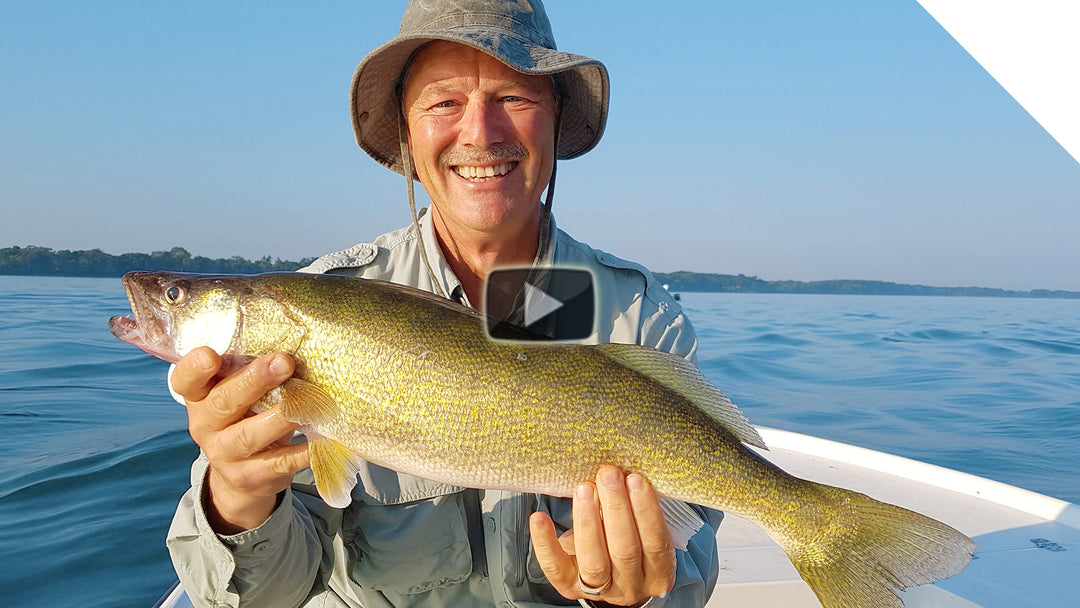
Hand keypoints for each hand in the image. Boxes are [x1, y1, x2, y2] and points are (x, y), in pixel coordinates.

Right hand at [171, 347, 310, 533]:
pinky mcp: (251, 476)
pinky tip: (322, 437)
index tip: (211, 355)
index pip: (185, 380)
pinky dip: (302, 451)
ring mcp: (225, 454)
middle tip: (284, 362)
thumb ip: (250, 370)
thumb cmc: (245, 418)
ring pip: (250, 435)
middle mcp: (206, 425)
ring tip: (307, 401)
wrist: (242, 478)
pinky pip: (279, 462)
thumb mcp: (238, 394)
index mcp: (199, 398)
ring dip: (281, 416)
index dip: (195, 368)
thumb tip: (295, 337)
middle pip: (224, 402)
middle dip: (254, 381)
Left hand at [530, 466, 676, 606]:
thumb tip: (620, 472)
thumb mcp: (644, 532)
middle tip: (608, 475)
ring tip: (585, 488)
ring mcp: (601, 591)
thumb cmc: (630, 542)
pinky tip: (540, 518)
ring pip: (594, 561)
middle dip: (616, 509)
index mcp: (658, 572)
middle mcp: (631, 587)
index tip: (635, 479)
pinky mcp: (569, 589)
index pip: (656, 544)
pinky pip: (556, 568)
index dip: (646, 511)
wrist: (612, 578)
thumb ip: (636, 509)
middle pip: (624, 551)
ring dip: (588, 521)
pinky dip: (547, 542)